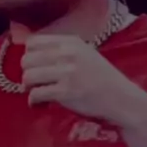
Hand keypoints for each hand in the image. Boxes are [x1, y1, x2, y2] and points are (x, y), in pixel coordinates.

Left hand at [20, 33, 146, 126]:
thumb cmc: (100, 77)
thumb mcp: (83, 53)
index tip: (35, 66)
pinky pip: (36, 94)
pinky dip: (33, 101)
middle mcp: (67, 54)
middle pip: (27, 59)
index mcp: (70, 42)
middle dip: (27, 72)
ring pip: (28, 76)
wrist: (120, 98)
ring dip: (28, 87)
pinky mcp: (65, 92)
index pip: (33, 42)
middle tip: (34, 82)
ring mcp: (66, 73)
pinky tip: (39, 104)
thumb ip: (60, 50)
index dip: (29, 55)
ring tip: (36, 92)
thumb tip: (30, 55)